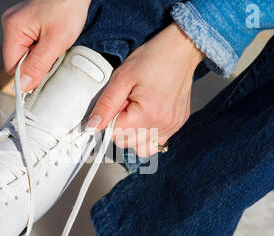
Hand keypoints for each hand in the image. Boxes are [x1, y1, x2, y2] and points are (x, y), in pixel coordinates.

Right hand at [2, 0, 91, 90]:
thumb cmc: (67, 7)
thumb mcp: (55, 42)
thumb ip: (38, 65)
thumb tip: (22, 85)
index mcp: (13, 29)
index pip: (12, 67)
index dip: (27, 76)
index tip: (43, 79)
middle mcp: (12, 25)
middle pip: (19, 61)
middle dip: (36, 66)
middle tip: (54, 58)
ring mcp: (20, 25)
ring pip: (27, 55)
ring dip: (41, 58)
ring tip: (56, 47)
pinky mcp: (29, 25)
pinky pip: (32, 46)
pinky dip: (44, 50)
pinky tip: (54, 42)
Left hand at [88, 23, 203, 156]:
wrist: (181, 49)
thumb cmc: (153, 58)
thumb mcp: (122, 78)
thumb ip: (106, 105)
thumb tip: (92, 126)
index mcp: (147, 115)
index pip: (115, 135)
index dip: (110, 120)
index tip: (116, 104)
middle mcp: (162, 125)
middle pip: (127, 144)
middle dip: (121, 127)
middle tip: (127, 104)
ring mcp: (172, 127)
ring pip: (141, 148)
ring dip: (133, 134)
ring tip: (136, 112)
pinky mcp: (177, 125)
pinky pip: (156, 142)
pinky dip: (147, 134)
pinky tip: (147, 115)